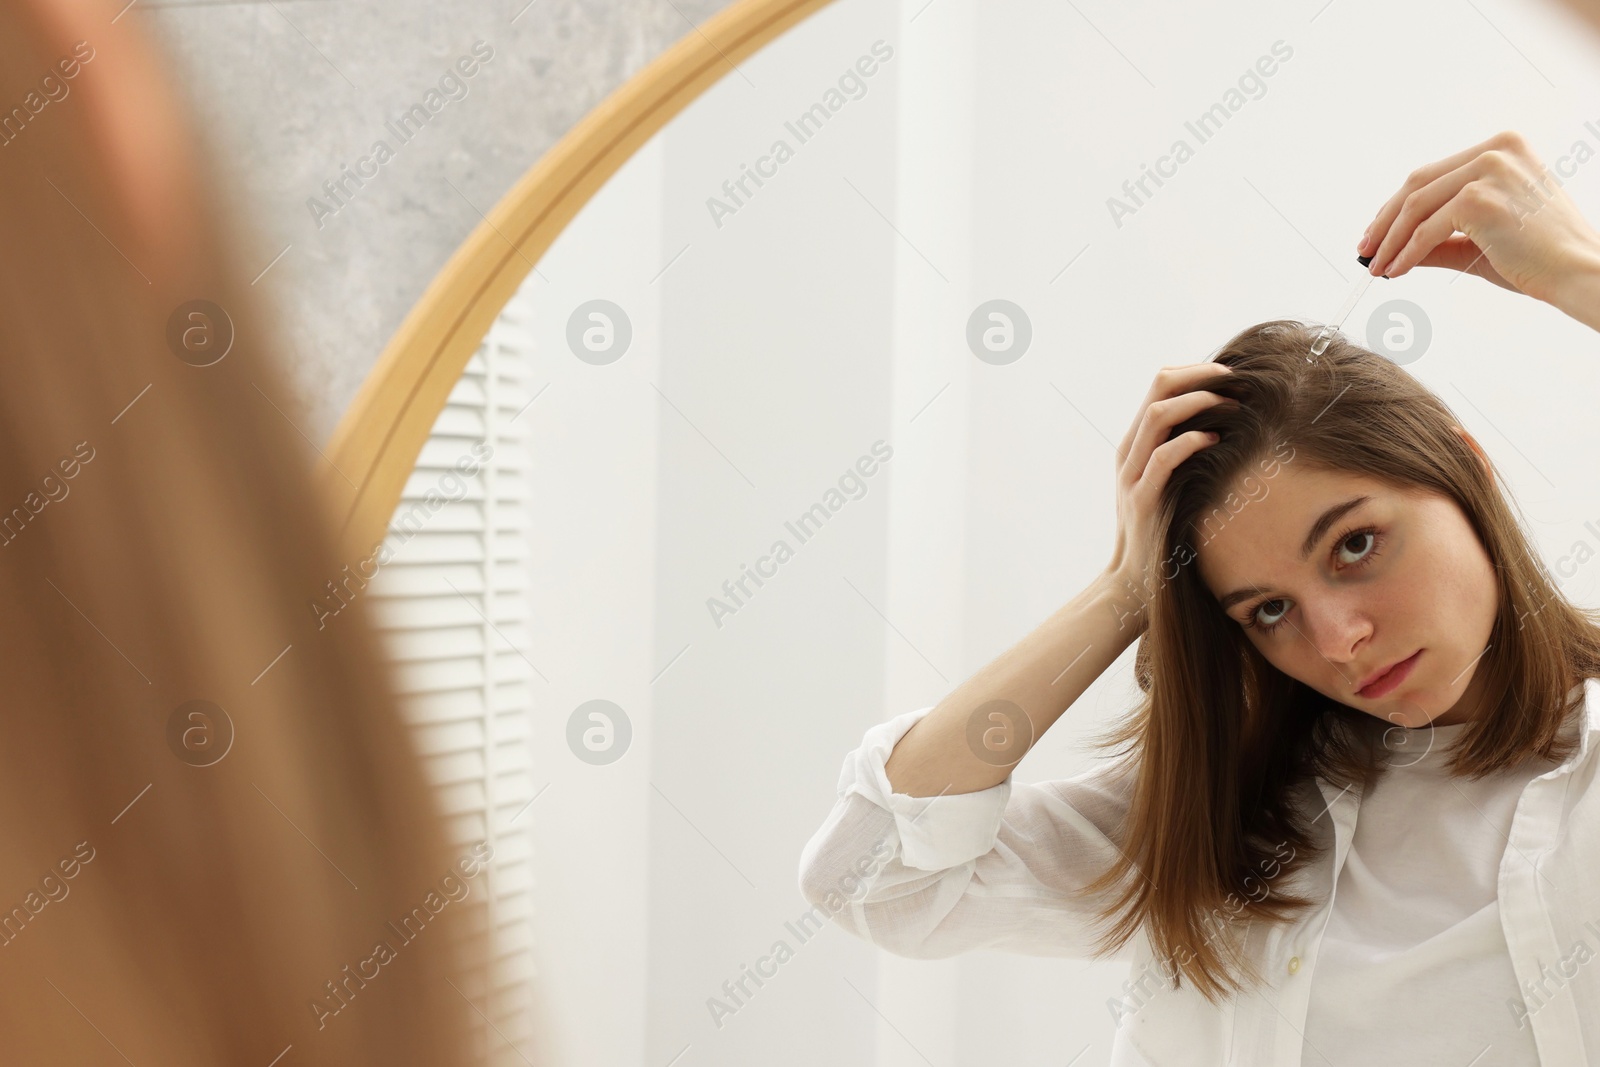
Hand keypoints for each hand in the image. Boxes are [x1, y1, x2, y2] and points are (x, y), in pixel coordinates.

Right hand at [1104, 362, 1233, 626]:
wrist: (1134, 583)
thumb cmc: (1162, 534)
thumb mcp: (1170, 487)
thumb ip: (1185, 455)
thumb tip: (1228, 425)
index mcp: (1136, 444)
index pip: (1160, 384)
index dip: (1197, 370)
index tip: (1232, 375)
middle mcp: (1130, 452)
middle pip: (1158, 387)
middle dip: (1202, 374)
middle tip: (1236, 380)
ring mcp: (1132, 475)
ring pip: (1158, 415)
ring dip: (1200, 401)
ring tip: (1232, 404)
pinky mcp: (1141, 500)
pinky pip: (1164, 458)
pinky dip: (1191, 441)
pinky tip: (1216, 440)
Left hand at [1358, 130, 1599, 322]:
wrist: (1577, 272)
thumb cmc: (1539, 258)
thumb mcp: (1481, 240)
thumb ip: (1440, 238)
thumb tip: (1392, 249)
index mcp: (1503, 147)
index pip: (1433, 174)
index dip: (1398, 205)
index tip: (1378, 230)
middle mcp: (1497, 149)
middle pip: (1418, 185)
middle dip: (1386, 221)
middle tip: (1366, 249)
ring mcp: (1489, 170)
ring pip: (1416, 207)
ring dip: (1390, 241)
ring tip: (1376, 266)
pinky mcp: (1479, 199)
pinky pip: (1427, 230)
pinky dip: (1405, 253)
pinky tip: (1394, 271)